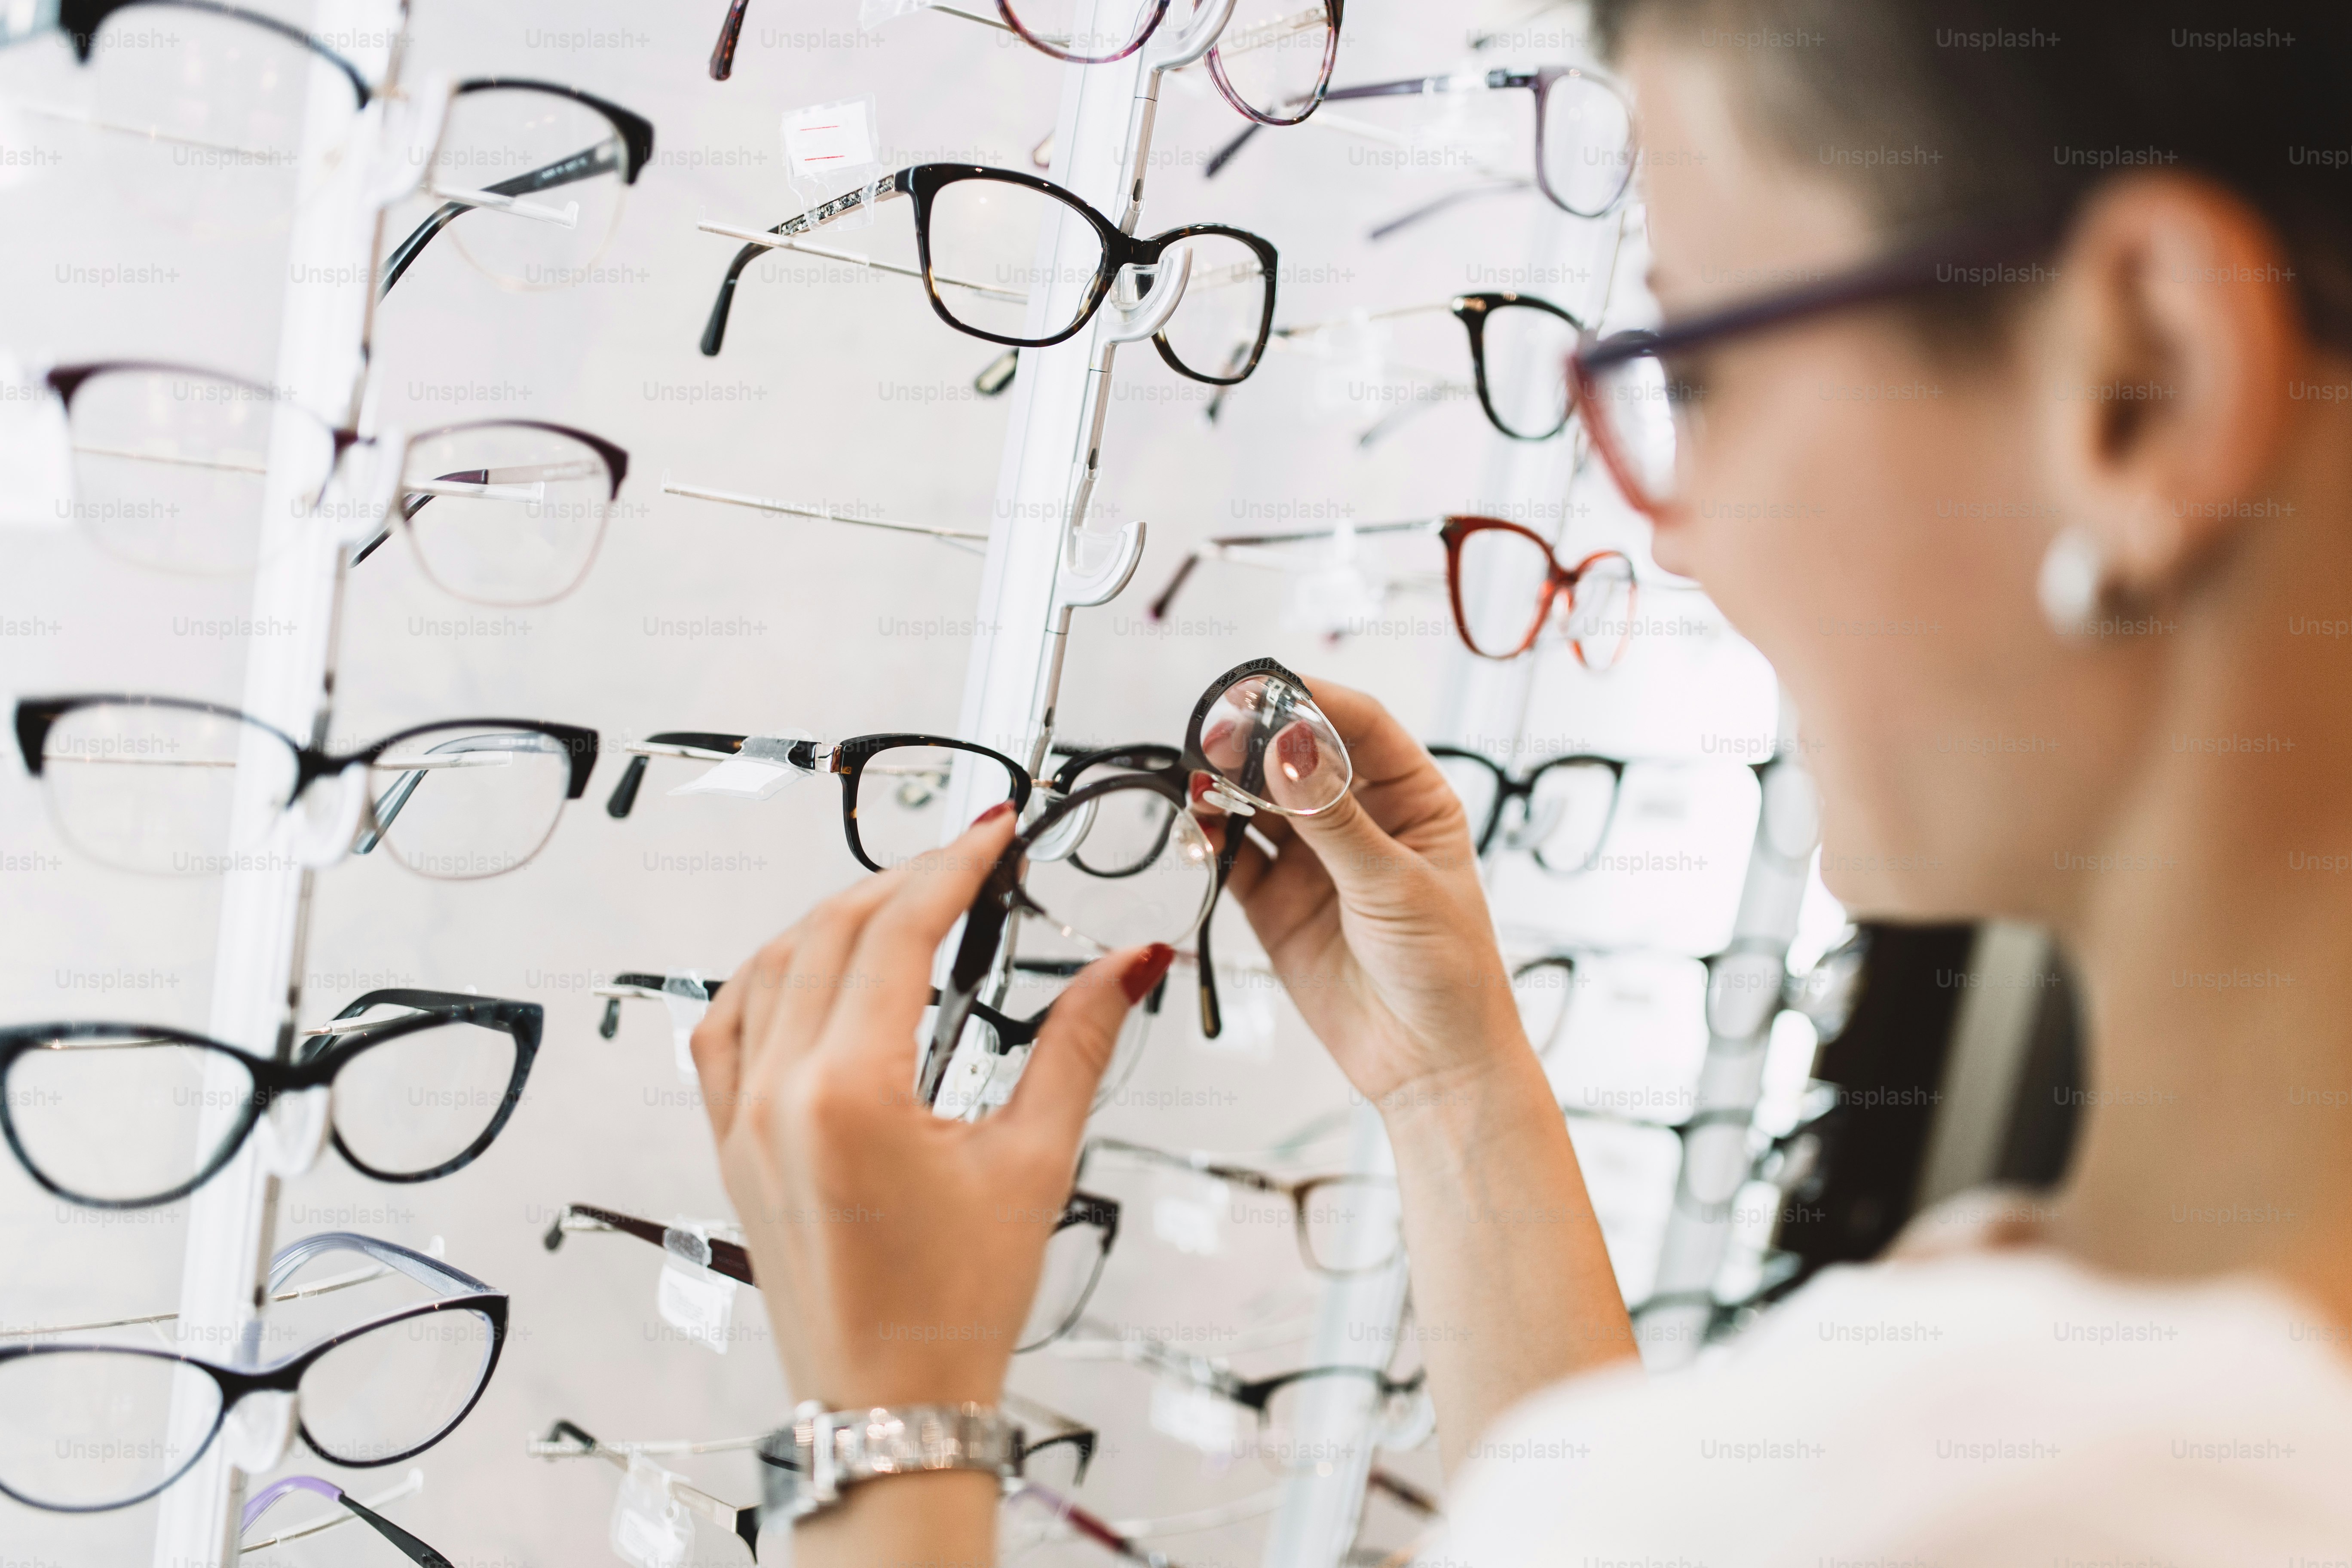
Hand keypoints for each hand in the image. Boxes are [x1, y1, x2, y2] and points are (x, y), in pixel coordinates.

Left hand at [688, 806, 1174, 1407]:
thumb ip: (1078, 1045)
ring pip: (770, 968)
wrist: (891, 1407)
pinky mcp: (728, 1145)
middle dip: (902, 881)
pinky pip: (722, 1029)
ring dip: (834, 918)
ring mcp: (741, 1119)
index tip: (994, 832)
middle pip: (831, 933)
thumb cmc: (959, 1304)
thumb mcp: (1034, 1163)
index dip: (952, 867)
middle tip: (966, 861)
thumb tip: (1131, 960)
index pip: (897, 931)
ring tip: (900, 903)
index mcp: (850, 1093)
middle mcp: (780, 1094)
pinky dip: (766, 978)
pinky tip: (808, 967)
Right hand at [1214, 677, 1529, 1106]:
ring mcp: (1315, 860)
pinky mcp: (1277, 901)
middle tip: (1215, 736)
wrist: (1431, 1066)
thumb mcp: (1395, 885)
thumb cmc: (1449, 972)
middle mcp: (1361, 819)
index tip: (1264, 692)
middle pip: (1297, 755)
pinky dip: (1210, 838)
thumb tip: (1290, 746)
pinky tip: (1199, 831)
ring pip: (1258, 800)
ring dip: (1226, 788)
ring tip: (1201, 783)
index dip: (1312, 700)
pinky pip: (1234, 854)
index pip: (1359, 725)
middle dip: (1255, 742)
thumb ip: (1334, 819)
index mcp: (1414, 799)